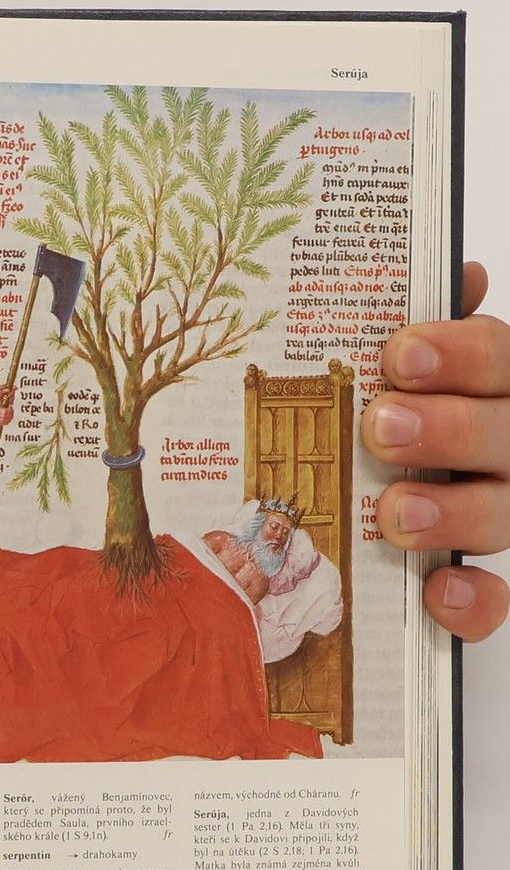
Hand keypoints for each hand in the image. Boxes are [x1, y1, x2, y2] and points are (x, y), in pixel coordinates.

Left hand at [364, 260, 508, 640]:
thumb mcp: (400, 362)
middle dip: (447, 430)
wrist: (372, 469)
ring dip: (451, 512)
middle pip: (505, 433)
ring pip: (502, 512)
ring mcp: (496, 507)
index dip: (461, 352)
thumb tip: (461, 271)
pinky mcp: (474, 574)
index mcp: (488, 384)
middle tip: (382, 428)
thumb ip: (423, 321)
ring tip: (393, 511)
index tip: (399, 356)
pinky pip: (491, 596)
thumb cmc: (388, 408)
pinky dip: (471, 599)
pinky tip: (437, 590)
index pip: (500, 357)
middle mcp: (504, 445)